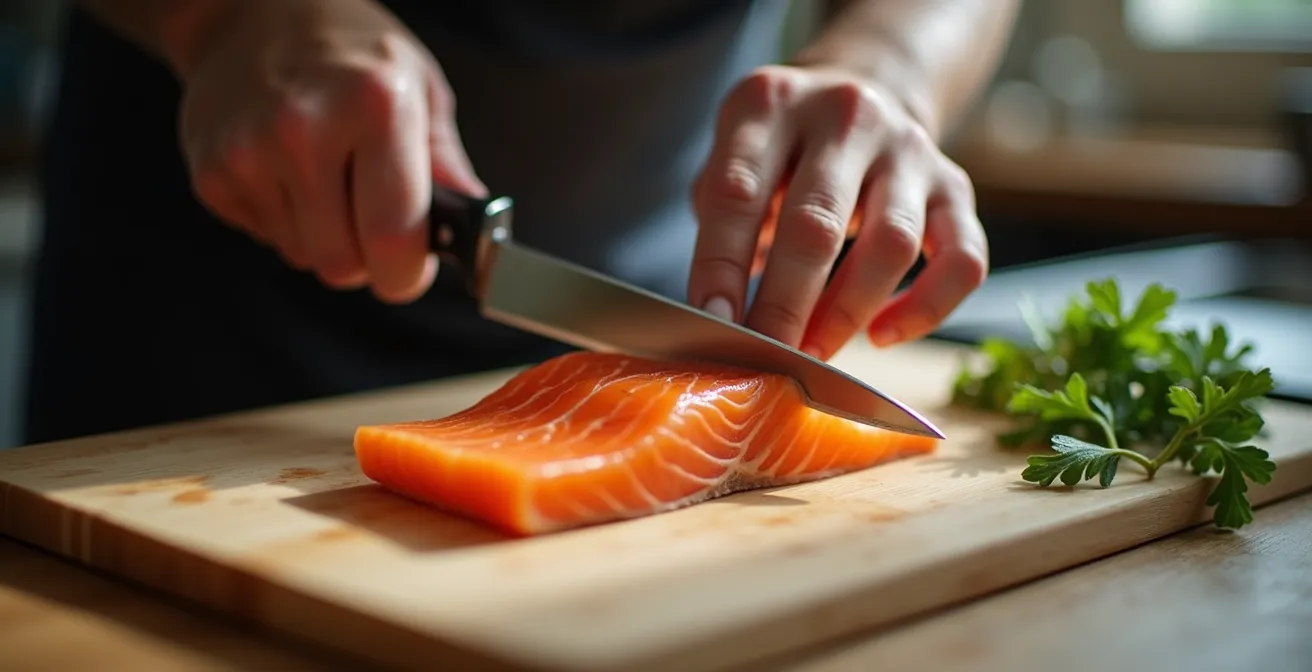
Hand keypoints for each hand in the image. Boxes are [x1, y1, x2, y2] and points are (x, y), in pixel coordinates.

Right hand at [177, 0, 485, 302]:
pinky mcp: (211, 174)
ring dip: (325, 238)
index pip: (394, 238)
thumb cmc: (354, 55)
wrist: (252, 13)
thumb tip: (476, 228)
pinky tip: (289, 174)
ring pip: (304, 257)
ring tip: (328, 180)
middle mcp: (305, 129)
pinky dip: (285, 222)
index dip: (408, 273)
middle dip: (367, 260)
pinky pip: (265, 239)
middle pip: (343, 264)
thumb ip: (447, 164)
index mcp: (375, 106)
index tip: (412, 268)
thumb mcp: (420, 89)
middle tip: (371, 219)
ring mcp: (250, 153)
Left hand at [688, 65, 987, 358]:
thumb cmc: (780, 150)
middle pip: (817, 223)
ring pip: (893, 243)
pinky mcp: (955, 185)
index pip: (738, 190)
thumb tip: (718, 313)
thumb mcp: (734, 155)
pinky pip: (962, 259)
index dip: (720, 263)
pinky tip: (881, 336)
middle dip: (784, 304)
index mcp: (772, 103)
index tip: (713, 322)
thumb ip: (719, 217)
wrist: (867, 87)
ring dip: (848, 312)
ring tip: (812, 353)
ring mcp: (908, 148)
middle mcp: (846, 115)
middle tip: (764, 358)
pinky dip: (925, 309)